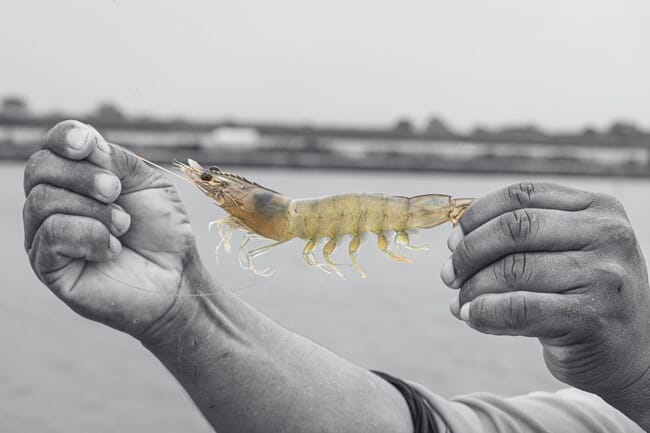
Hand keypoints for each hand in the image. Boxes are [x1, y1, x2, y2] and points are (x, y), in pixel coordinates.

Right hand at [23, 120, 199, 337]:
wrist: (176, 278)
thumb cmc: (162, 231)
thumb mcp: (147, 183)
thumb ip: (115, 159)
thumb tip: (82, 145)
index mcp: (77, 178)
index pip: (52, 146)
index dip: (64, 137)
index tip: (87, 145)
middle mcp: (53, 203)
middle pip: (38, 167)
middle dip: (82, 175)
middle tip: (115, 192)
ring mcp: (45, 235)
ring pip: (42, 200)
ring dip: (93, 210)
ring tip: (123, 226)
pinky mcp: (47, 266)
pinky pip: (49, 234)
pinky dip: (89, 236)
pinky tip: (112, 249)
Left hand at [440, 183, 649, 416]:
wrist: (629, 352)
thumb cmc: (581, 295)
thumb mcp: (563, 251)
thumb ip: (519, 237)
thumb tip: (455, 240)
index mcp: (597, 208)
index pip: (522, 195)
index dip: (476, 215)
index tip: (453, 241)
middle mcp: (607, 234)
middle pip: (514, 227)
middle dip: (469, 251)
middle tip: (450, 275)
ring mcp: (604, 275)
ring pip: (513, 269)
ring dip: (473, 288)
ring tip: (461, 301)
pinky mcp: (592, 317)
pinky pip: (520, 308)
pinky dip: (485, 313)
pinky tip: (472, 317)